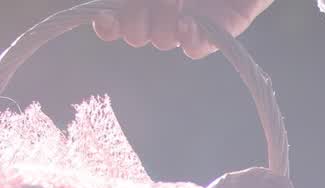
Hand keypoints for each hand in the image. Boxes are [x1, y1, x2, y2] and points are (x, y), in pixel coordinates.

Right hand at [92, 1, 277, 59]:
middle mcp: (162, 8)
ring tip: (174, 1)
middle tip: (147, 2)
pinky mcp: (220, 28)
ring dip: (162, 23)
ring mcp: (190, 18)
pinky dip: (189, 40)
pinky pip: (196, 47)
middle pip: (135, 33)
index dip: (107, 25)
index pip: (115, 19)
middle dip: (134, 22)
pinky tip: (186, 24)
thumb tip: (112, 7)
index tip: (104, 19)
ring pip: (163, 40)